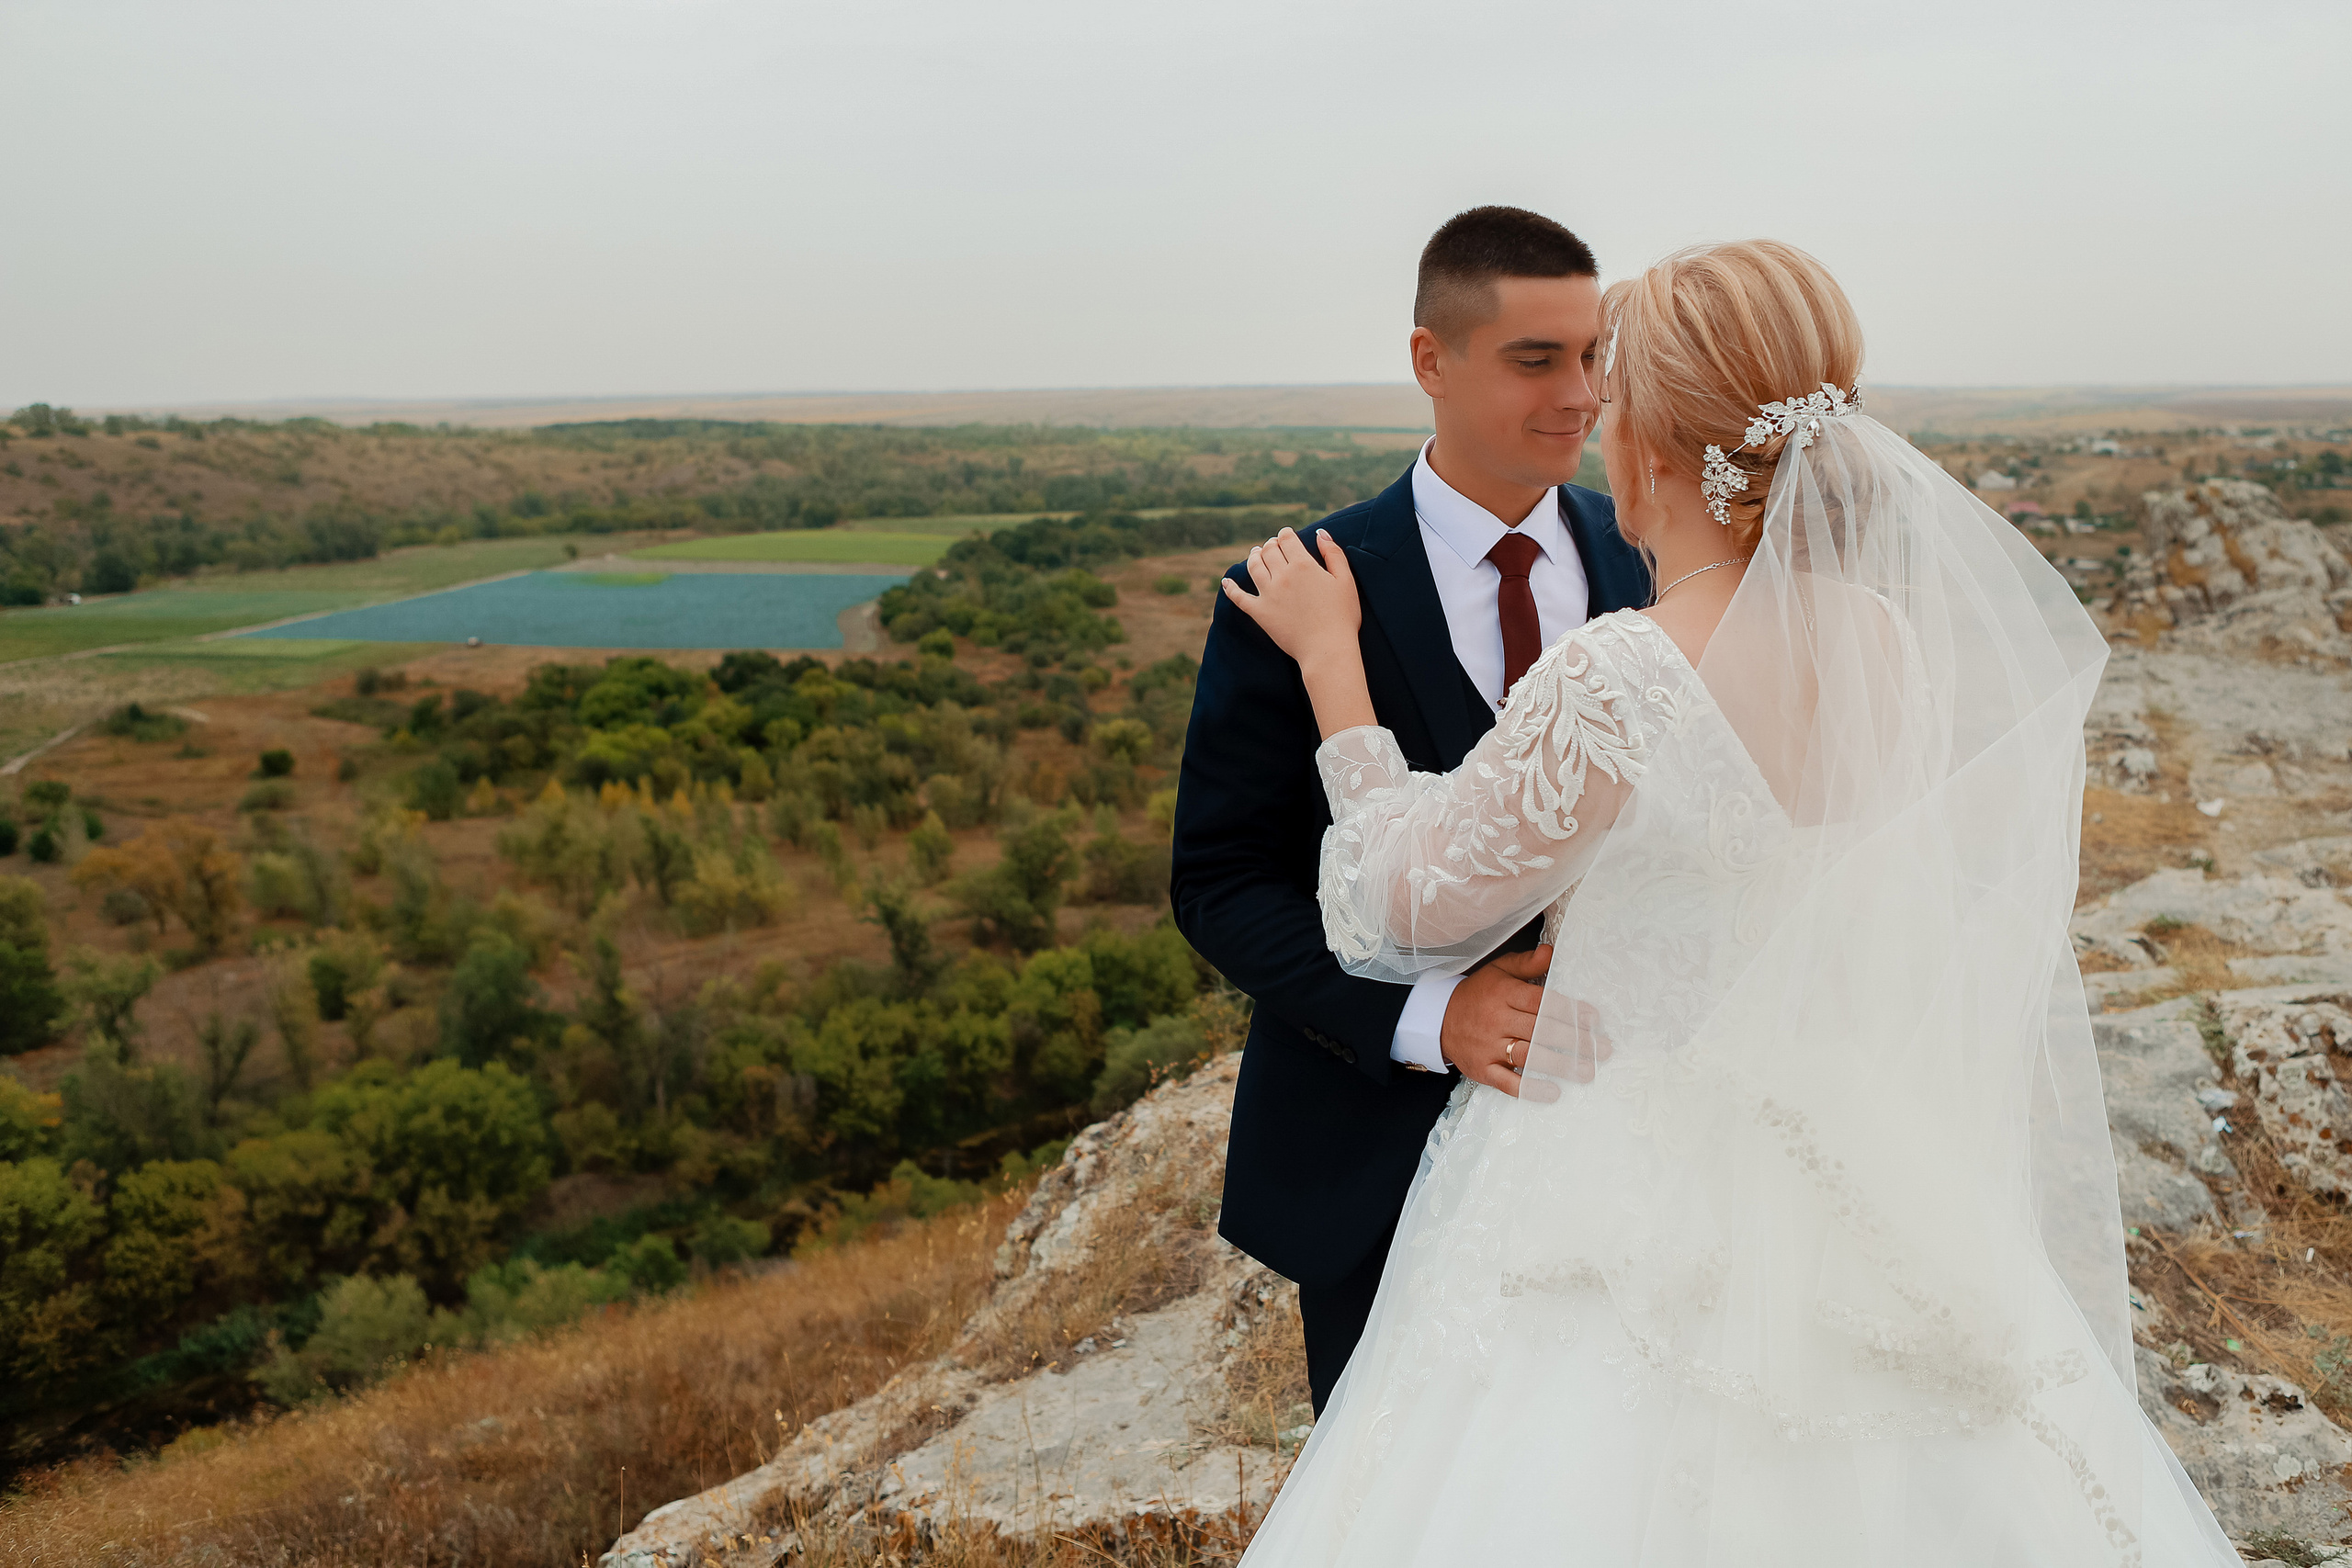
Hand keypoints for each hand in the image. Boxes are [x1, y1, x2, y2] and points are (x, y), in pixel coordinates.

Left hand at [1219, 527, 1360, 670]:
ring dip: (1254, 557)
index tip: (1287, 535)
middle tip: (1273, 545)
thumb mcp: (1345, 580)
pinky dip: (1230, 588)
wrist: (1327, 649)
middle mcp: (1282, 576)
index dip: (1285, 534)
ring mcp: (1268, 594)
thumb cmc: (1342, 616)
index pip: (1287, 539)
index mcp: (1303, 565)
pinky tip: (1226, 582)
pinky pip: (1239, 597)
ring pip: (1254, 567)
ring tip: (1255, 553)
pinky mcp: (1260, 613)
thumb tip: (1320, 532)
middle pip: (1269, 551)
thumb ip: (1333, 553)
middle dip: (1271, 544)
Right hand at [1440, 945, 1610, 1103]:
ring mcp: (1488, 1046)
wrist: (1438, 1020)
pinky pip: (1507, 1082)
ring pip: (1527, 1055)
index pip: (1541, 1002)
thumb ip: (1527, 963)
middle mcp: (1496, 1019)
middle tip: (1602, 1049)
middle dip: (1574, 1040)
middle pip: (1539, 1030)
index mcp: (1503, 993)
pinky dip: (1530, 1089)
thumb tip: (1552, 952)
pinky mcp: (1482, 1069)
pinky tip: (1553, 1092)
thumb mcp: (1499, 971)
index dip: (1569, 1011)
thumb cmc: (1478, 994)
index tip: (1593, 1019)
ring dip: (1559, 1065)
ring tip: (1586, 1071)